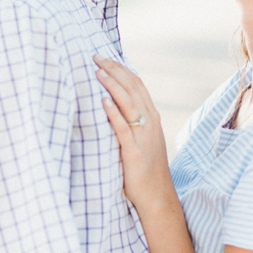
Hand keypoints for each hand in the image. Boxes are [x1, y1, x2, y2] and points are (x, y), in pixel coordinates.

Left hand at [94, 55, 171, 209]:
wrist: (157, 195)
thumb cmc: (144, 168)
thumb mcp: (140, 139)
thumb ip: (131, 121)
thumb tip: (112, 104)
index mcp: (151, 118)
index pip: (137, 85)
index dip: (121, 68)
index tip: (104, 56)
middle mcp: (150, 123)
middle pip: (132, 88)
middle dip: (114, 70)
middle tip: (95, 56)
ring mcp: (143, 137)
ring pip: (129, 104)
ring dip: (113, 86)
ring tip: (97, 72)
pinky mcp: (134, 152)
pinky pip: (123, 129)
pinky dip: (113, 114)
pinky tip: (103, 102)